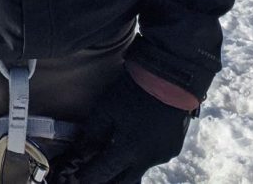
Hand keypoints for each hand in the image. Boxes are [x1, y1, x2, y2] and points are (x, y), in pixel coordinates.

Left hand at [57, 69, 192, 183]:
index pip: (104, 172)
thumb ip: (93, 132)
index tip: (78, 178)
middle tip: (97, 178)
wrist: (170, 79)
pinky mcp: (174, 148)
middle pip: (124, 180)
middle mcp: (147, 160)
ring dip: (126, 170)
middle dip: (109, 181)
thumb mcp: (106, 108)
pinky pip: (153, 158)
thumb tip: (81, 150)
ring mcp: (163, 155)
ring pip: (140, 170)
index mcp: (128, 151)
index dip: (89, 176)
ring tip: (114, 166)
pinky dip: (141, 157)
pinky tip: (135, 148)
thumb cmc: (133, 92)